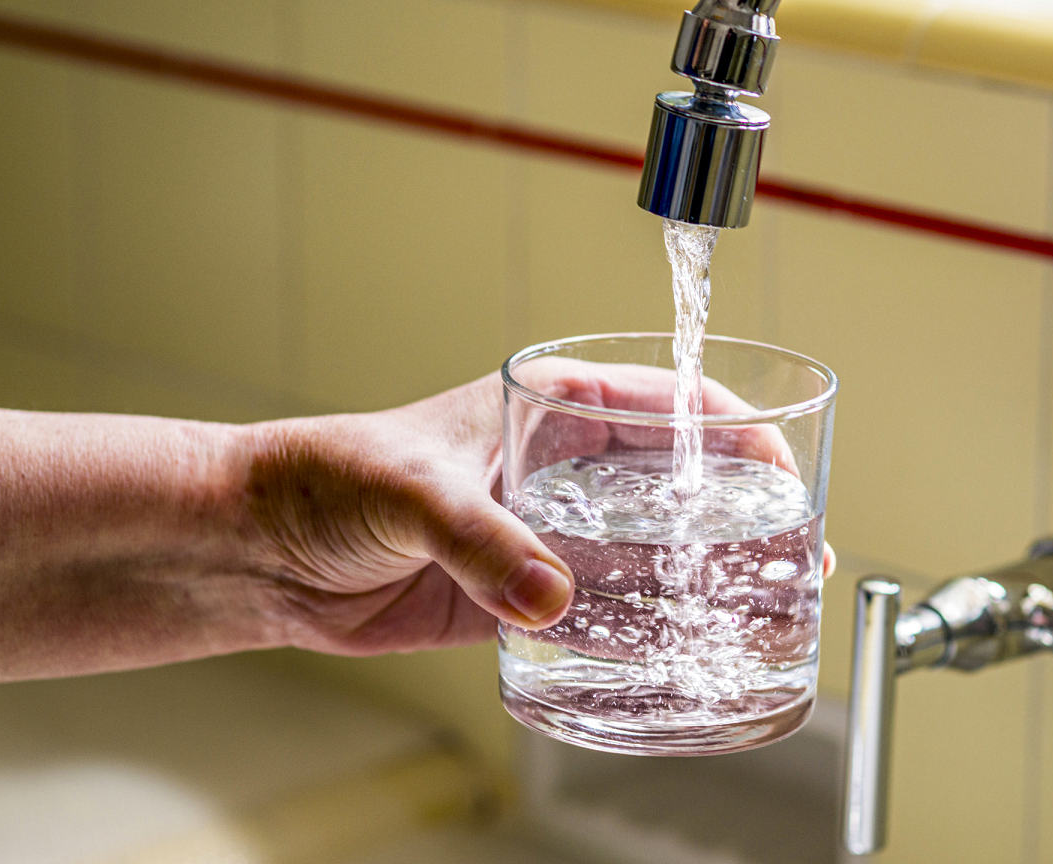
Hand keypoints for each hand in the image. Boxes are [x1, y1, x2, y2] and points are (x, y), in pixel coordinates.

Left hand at [248, 363, 832, 657]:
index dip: (736, 434)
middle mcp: (562, 465)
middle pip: (679, 481)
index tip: (783, 475)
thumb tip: (551, 594)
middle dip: (740, 513)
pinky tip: (679, 648)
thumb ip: (481, 540)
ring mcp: (548, 529)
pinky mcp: (522, 590)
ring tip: (759, 608)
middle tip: (793, 556)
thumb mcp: (409, 489)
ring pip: (650, 547)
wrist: (260, 550)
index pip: (670, 405)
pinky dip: (642, 625)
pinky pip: (601, 607)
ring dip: (702, 575)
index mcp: (550, 405)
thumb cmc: (322, 477)